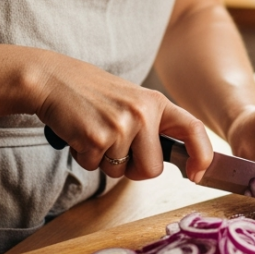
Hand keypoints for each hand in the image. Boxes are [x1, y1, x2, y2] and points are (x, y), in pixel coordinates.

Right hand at [32, 54, 211, 182]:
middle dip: (133, 169)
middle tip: (115, 147)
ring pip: (121, 172)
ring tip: (94, 132)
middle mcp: (143, 112)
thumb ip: (152, 125)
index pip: (193, 129)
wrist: (52, 79)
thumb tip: (175, 160)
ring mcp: (121, 125)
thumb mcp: (132, 101)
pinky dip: (85, 157)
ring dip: (105, 161)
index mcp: (156, 102)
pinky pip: (95, 167)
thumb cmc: (91, 94)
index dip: (202, 156)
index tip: (197, 174)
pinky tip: (80, 133)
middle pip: (152, 169)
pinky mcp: (96, 137)